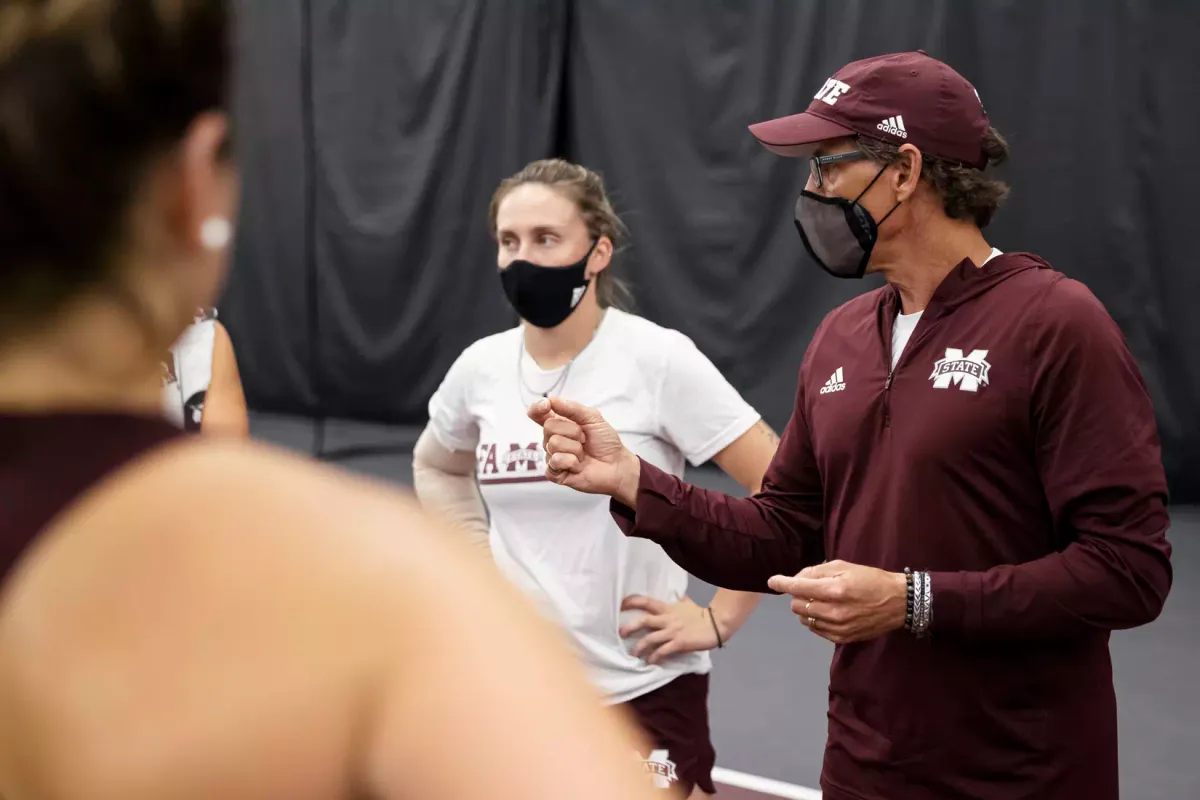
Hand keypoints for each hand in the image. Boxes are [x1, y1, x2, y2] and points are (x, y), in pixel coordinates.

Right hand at [527, 396, 639, 503]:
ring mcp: (553, 457)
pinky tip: (579, 465)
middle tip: (584, 439)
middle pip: (548, 427)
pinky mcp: (555, 473)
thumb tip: (550, 399)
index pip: (538, 414)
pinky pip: (555, 461)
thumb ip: (572, 407)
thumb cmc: (605, 441)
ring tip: (583, 454)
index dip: (537, 408)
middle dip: (572, 431)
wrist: (616, 464)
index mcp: (559, 424)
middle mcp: (552, 440)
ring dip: (575, 448)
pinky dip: (572, 461)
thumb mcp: (592, 417)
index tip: (547, 405)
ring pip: (553, 444)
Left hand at [619, 595, 720, 664]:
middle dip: (630, 627)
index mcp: (667, 608)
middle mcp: (667, 619)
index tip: (620, 604)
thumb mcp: (688, 604)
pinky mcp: (679, 643)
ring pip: (650, 638)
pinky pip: (663, 651)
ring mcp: (672, 632)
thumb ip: (680, 601)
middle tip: (621, 633)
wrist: (716, 624)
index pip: (646, 602)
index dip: (632, 601)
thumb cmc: (701, 615)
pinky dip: (655, 657)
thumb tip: (679, 596)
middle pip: (644, 621)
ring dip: (640, 647)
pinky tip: (651, 662)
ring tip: (634, 654)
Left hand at [767, 560, 907, 644]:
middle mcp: (834, 611)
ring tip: (821, 601)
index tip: (772, 581)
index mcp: (835, 590)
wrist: (898, 603)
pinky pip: (816, 630)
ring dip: (806, 609)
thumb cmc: (871, 579)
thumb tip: (796, 579)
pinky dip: (815, 620)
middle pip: (797, 605)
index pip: (798, 587)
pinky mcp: (842, 638)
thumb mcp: (845, 567)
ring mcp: (838, 627)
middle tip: (811, 589)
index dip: (782, 583)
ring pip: (805, 619)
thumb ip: (817, 571)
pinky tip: (826, 612)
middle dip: (798, 595)